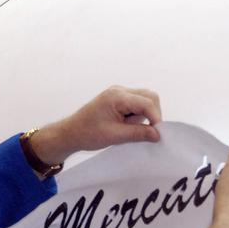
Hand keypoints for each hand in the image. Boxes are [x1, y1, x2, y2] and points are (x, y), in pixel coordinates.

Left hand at [27, 85, 161, 165]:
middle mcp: (119, 91)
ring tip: (131, 129)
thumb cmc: (88, 134)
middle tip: (148, 133)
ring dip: (145, 115)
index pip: (147, 102)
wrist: (70, 133)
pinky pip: (136, 104)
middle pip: (149, 97)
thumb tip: (158, 135)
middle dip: (153, 114)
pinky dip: (138, 115)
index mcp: (117, 97)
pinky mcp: (118, 100)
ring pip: (145, 99)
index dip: (156, 118)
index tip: (158, 135)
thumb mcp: (115, 136)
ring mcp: (119, 93)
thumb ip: (138, 133)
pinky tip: (128, 126)